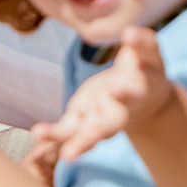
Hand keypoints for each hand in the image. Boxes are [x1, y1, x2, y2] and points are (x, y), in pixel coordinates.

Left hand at [28, 25, 175, 165]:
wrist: (143, 93)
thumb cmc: (143, 69)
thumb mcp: (148, 54)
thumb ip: (141, 43)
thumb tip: (129, 32)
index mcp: (138, 93)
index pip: (133, 93)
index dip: (125, 91)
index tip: (117, 88)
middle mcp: (120, 111)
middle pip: (112, 124)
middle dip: (103, 129)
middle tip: (96, 136)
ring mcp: (100, 119)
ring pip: (91, 135)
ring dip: (80, 144)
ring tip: (68, 155)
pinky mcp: (82, 120)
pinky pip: (67, 130)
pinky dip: (53, 134)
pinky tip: (38, 132)